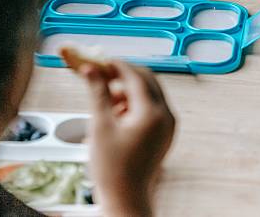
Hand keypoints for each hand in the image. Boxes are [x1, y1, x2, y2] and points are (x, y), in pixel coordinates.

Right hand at [80, 60, 175, 216]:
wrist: (126, 199)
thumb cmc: (112, 169)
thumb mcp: (100, 127)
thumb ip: (98, 93)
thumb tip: (90, 70)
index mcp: (152, 113)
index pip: (136, 77)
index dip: (116, 66)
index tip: (99, 61)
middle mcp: (166, 116)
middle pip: (147, 81)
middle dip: (124, 76)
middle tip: (102, 75)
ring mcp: (168, 125)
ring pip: (150, 93)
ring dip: (129, 90)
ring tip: (106, 103)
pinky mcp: (165, 133)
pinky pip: (152, 108)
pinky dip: (135, 104)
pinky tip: (116, 115)